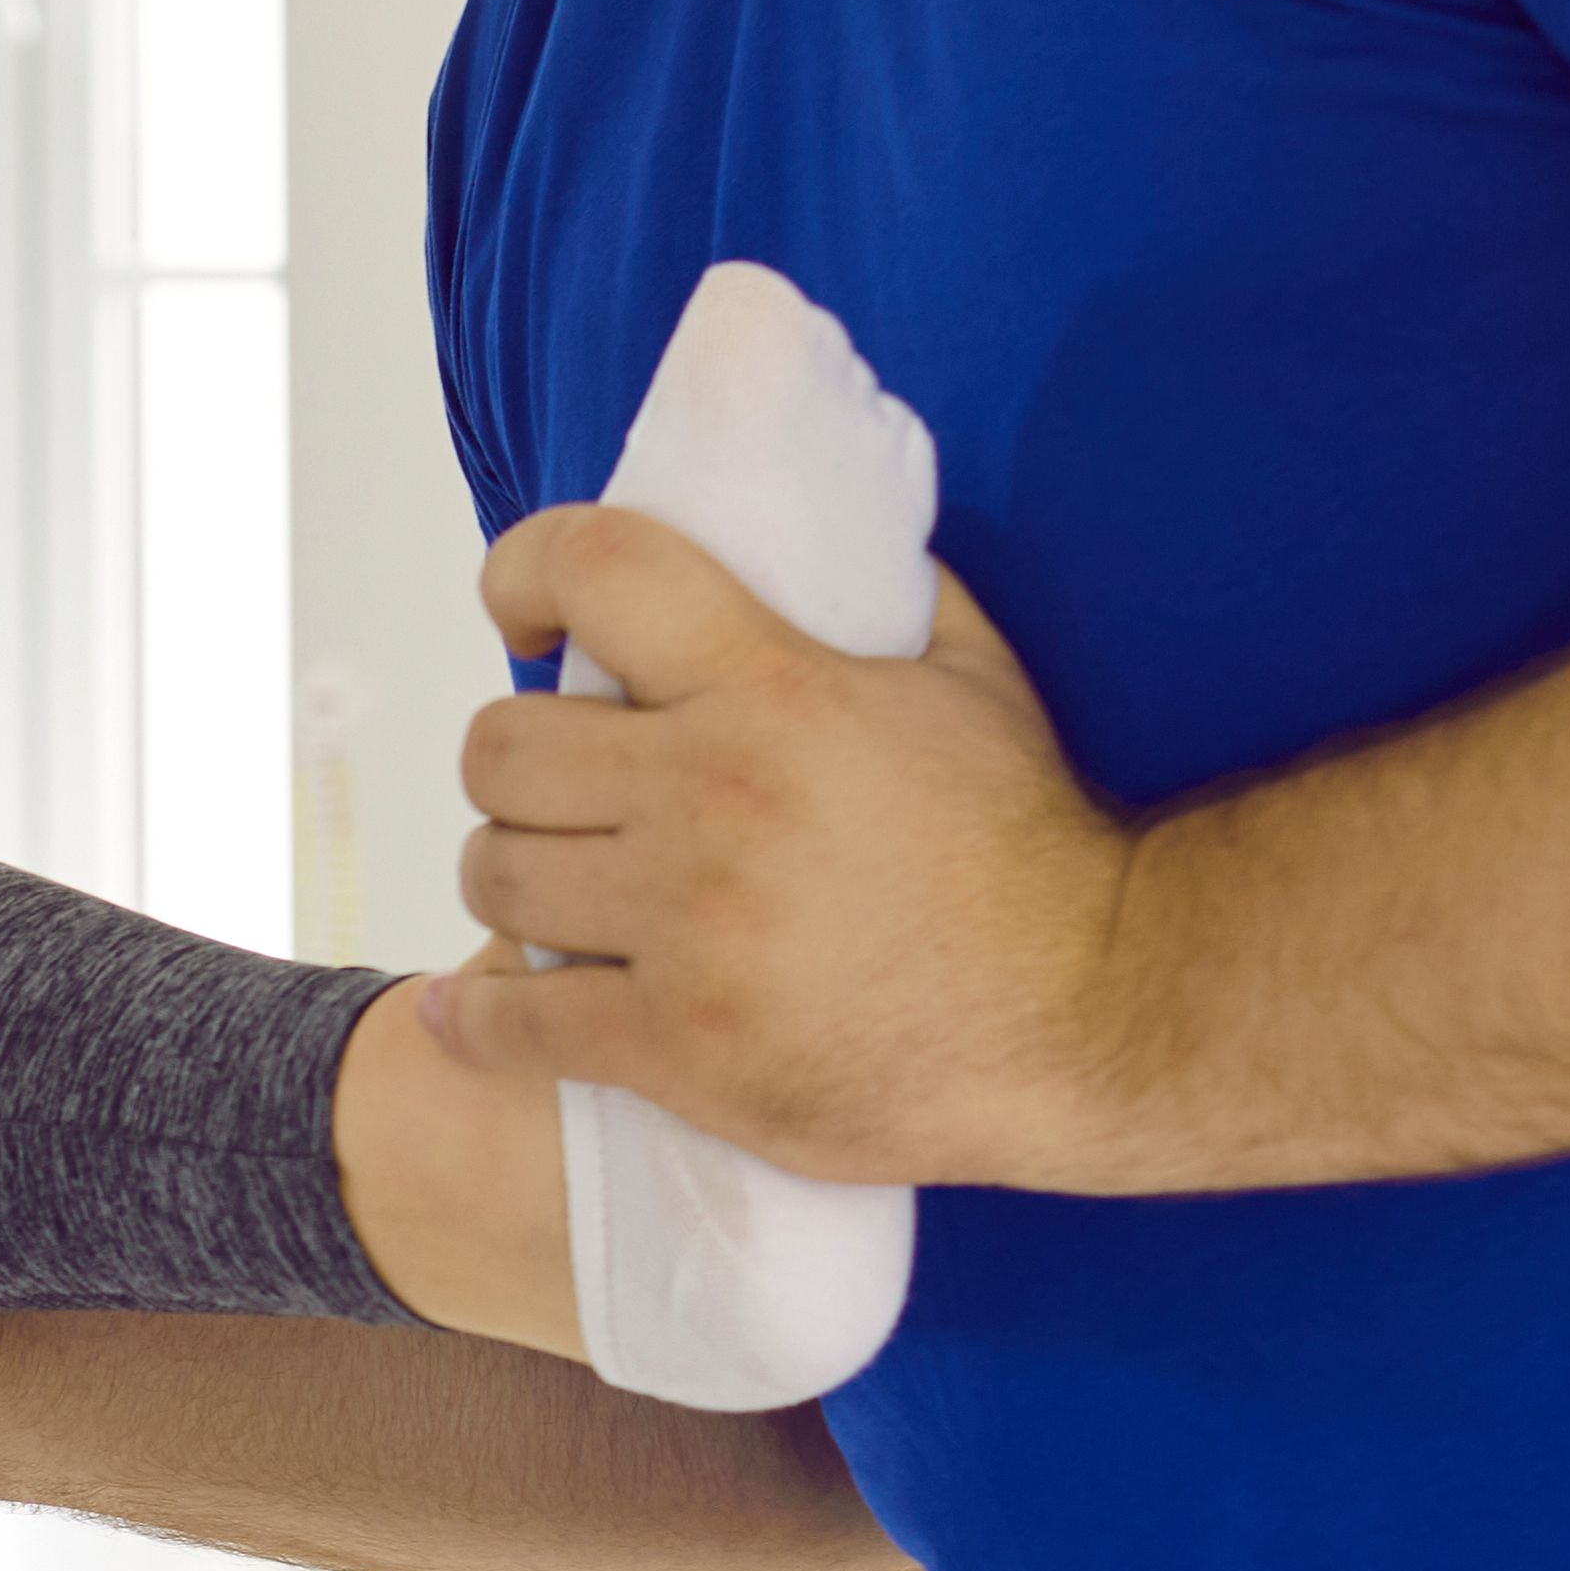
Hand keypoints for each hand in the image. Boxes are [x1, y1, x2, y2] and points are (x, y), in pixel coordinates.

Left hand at [432, 513, 1150, 1188]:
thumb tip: (824, 522)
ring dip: (508, 869)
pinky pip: (514, 1020)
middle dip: (516, 757)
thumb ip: (884, 590)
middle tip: (556, 783)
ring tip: (551, 883)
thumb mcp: (973, 675)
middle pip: (503, 745)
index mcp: (775, 690)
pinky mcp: (679, 1048)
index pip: (595, 569)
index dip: (526, 571)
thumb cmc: (1031, 844)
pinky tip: (479, 1007)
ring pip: (495, 871)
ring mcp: (688, 930)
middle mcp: (712, 798)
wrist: (1090, 1015)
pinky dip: (480, 1014)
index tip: (525, 608)